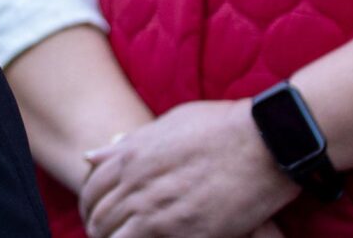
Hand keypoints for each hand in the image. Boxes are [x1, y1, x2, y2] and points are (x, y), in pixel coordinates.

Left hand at [80, 100, 295, 237]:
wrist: (262, 140)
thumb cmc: (219, 127)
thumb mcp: (165, 125)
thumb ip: (126, 146)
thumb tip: (91, 156)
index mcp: (130, 158)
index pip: (92, 191)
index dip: (90, 207)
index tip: (96, 215)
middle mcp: (138, 185)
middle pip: (101, 218)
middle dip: (100, 229)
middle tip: (107, 234)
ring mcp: (160, 212)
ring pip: (117, 237)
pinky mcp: (188, 233)